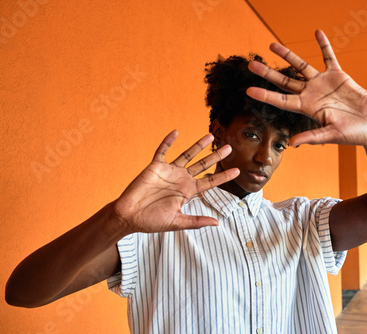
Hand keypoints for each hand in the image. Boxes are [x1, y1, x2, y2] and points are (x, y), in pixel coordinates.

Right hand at [113, 130, 238, 232]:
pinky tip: (176, 132)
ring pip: (187, 155)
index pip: (209, 182)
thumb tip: (216, 223)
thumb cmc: (151, 221)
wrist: (129, 216)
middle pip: (202, 165)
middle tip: (229, 148)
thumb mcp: (176, 222)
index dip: (223, 176)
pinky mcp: (155, 166)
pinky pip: (163, 151)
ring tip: (211, 136)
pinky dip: (168, 141)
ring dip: (198, 145)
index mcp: (187, 192)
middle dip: (215, 157)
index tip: (237, 171)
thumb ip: (196, 221)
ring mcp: (169, 171)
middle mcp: (181, 179)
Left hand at [246, 30, 366, 146]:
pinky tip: (317, 33)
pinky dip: (324, 45)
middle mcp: (310, 94)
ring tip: (272, 45)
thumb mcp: (331, 135)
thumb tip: (292, 144)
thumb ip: (312, 137)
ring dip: (287, 55)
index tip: (249, 91)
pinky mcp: (337, 76)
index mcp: (306, 108)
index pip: (280, 100)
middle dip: (268, 73)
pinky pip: (328, 57)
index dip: (265, 95)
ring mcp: (322, 84)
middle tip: (252, 64)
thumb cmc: (352, 135)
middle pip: (284, 81)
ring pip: (300, 66)